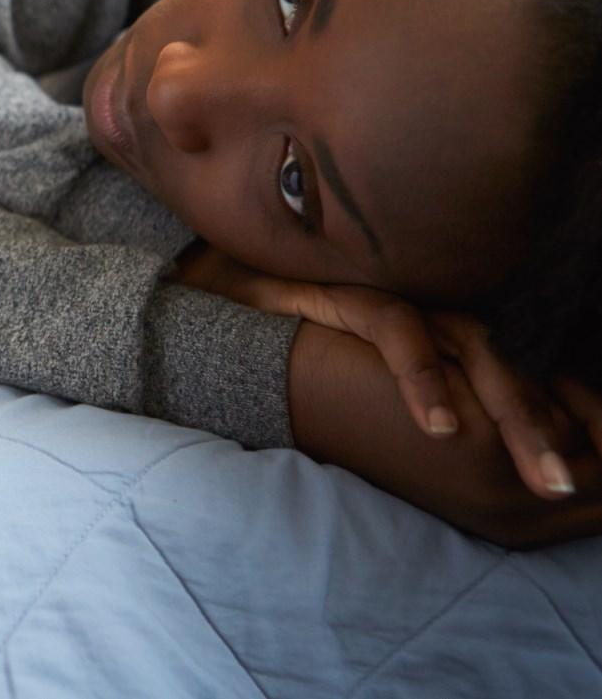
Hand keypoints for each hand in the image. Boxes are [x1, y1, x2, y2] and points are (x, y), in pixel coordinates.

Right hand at [174, 241, 600, 501]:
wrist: (222, 301)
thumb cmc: (299, 347)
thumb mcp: (367, 386)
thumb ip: (420, 410)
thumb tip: (473, 465)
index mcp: (435, 342)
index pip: (512, 379)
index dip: (553, 421)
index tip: (580, 475)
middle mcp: (426, 320)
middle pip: (507, 369)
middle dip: (548, 431)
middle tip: (574, 489)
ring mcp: (392, 304)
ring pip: (473, 348)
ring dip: (513, 409)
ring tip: (545, 473)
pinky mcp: (351, 297)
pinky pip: (399, 332)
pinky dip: (423, 378)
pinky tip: (438, 426)